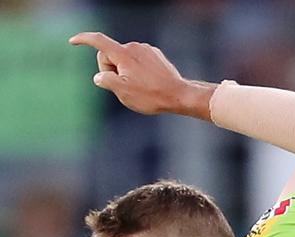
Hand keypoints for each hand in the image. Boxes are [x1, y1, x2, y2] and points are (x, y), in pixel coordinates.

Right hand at [69, 32, 186, 114]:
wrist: (179, 95)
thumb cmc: (151, 96)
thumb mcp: (122, 92)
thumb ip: (105, 80)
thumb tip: (100, 76)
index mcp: (124, 54)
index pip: (99, 41)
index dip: (84, 40)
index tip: (73, 41)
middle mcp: (134, 47)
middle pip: (111, 55)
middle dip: (112, 69)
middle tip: (125, 86)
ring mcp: (146, 50)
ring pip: (125, 59)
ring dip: (125, 71)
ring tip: (140, 87)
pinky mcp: (155, 55)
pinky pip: (137, 61)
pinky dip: (136, 70)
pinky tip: (148, 82)